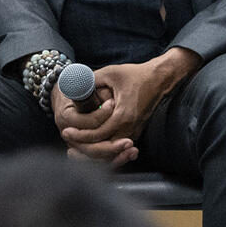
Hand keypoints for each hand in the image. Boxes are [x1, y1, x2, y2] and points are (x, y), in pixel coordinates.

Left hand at [67, 51, 199, 163]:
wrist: (159, 79)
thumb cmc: (135, 75)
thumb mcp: (110, 73)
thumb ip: (90, 81)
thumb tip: (73, 85)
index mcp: (123, 115)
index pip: (97, 134)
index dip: (80, 135)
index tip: (66, 131)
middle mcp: (129, 127)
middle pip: (103, 149)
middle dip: (83, 147)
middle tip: (68, 139)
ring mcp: (133, 131)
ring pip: (111, 152)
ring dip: (93, 152)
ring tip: (74, 150)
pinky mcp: (134, 132)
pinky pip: (117, 147)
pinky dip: (104, 150)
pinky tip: (90, 147)